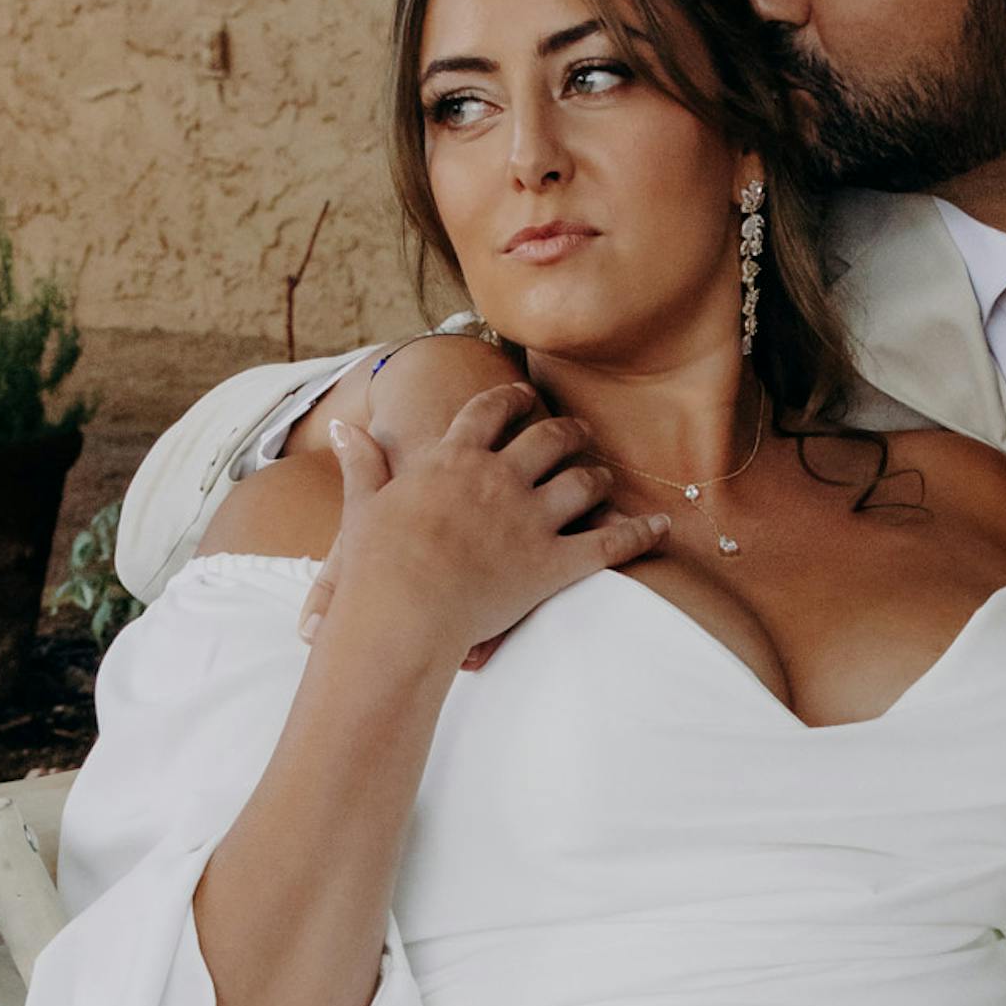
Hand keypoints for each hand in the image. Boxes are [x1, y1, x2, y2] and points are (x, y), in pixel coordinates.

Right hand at [312, 382, 664, 674]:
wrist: (402, 609)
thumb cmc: (376, 562)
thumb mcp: (364, 505)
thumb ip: (361, 463)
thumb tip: (343, 429)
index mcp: (455, 458)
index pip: (490, 413)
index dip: (512, 400)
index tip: (525, 397)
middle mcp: (499, 478)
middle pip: (547, 439)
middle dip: (568, 432)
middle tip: (580, 431)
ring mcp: (530, 519)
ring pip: (582, 482)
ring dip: (600, 476)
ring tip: (607, 477)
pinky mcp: (553, 563)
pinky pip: (608, 543)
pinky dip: (640, 534)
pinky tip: (663, 528)